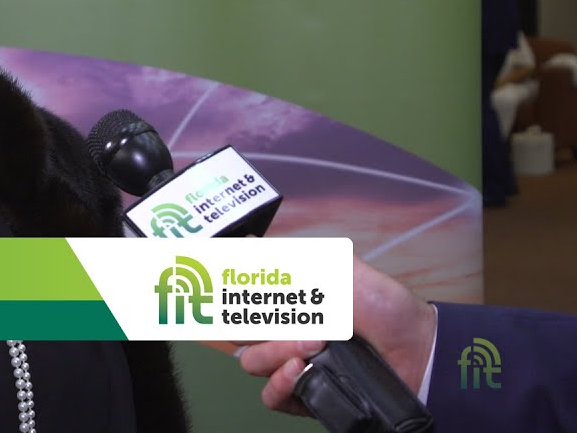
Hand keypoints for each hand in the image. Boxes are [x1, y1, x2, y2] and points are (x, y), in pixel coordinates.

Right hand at [234, 255, 437, 416]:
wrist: (419, 351)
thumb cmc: (384, 307)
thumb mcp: (339, 269)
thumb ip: (290, 257)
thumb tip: (245, 242)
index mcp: (289, 304)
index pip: (241, 300)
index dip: (224, 294)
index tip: (220, 285)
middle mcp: (286, 334)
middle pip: (239, 332)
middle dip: (252, 321)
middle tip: (286, 315)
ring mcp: (294, 367)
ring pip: (252, 363)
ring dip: (275, 351)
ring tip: (312, 344)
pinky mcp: (307, 397)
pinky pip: (272, 398)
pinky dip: (279, 383)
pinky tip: (298, 370)